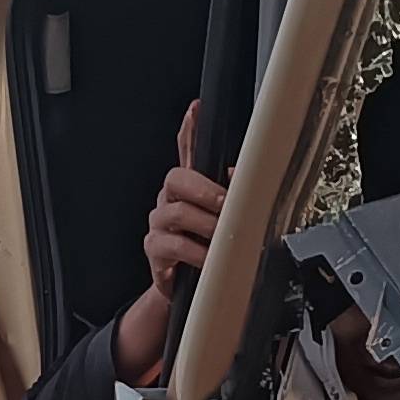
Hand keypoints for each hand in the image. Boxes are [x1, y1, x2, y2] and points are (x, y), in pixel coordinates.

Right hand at [141, 103, 224, 302]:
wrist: (185, 291)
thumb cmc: (204, 250)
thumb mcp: (219, 221)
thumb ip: (231, 198)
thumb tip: (244, 180)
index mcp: (188, 190)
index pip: (186, 150)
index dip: (189, 129)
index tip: (195, 109)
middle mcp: (170, 201)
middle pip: (177, 178)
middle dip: (205, 189)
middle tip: (225, 203)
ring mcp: (160, 223)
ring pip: (178, 213)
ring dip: (206, 224)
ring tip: (221, 235)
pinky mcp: (155, 249)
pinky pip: (176, 245)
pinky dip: (197, 252)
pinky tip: (208, 257)